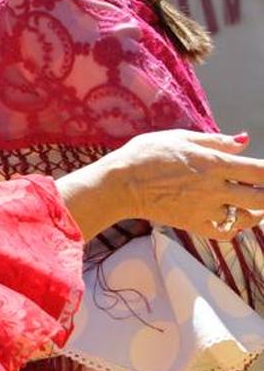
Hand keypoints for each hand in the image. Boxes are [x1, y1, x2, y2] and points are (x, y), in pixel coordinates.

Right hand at [58, 130, 263, 239]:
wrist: (120, 183)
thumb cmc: (145, 155)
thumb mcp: (179, 137)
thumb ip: (214, 140)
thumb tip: (243, 140)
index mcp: (214, 163)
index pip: (260, 171)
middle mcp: (215, 188)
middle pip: (261, 198)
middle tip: (261, 189)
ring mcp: (205, 209)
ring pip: (248, 218)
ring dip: (256, 212)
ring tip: (253, 205)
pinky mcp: (194, 224)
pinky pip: (225, 232)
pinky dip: (234, 228)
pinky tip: (232, 219)